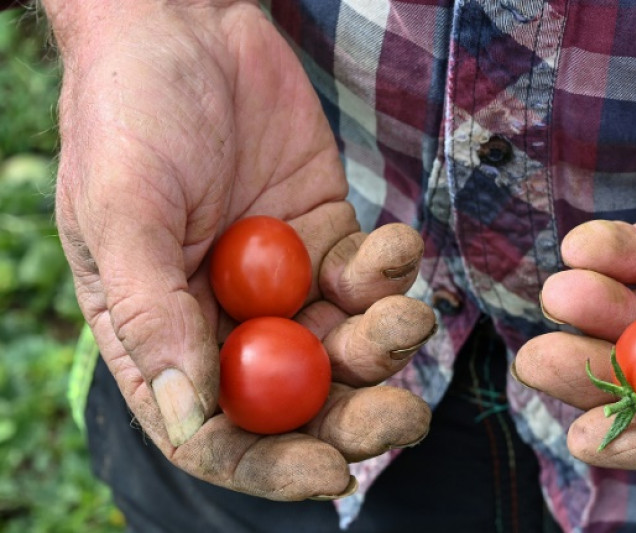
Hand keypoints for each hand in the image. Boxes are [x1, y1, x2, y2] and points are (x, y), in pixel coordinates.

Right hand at [51, 1, 433, 498]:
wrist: (184, 24)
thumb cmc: (129, 111)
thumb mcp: (122, 210)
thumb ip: (149, 314)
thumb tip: (190, 418)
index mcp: (161, 334)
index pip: (217, 432)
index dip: (274, 465)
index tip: (335, 475)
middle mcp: (225, 319)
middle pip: (297, 402)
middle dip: (353, 417)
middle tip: (404, 417)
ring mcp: (282, 280)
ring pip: (346, 344)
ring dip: (385, 341)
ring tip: (406, 313)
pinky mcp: (327, 235)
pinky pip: (370, 275)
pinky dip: (391, 270)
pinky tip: (397, 243)